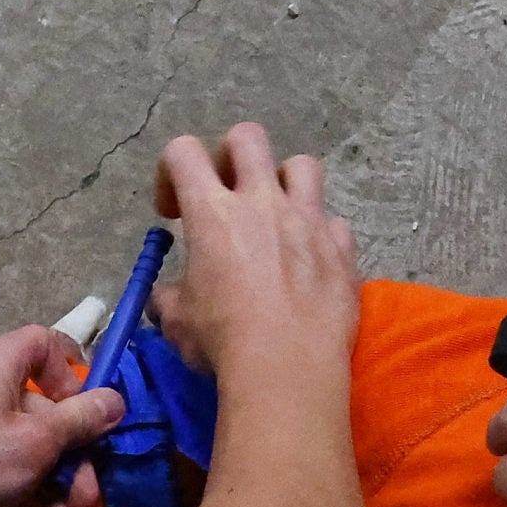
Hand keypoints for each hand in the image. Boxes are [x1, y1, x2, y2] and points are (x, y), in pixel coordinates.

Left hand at [0, 323, 124, 506]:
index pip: (45, 344)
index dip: (72, 378)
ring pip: (18, 451)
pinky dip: (12, 501)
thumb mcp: (36, 444)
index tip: (86, 419)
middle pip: (40, 414)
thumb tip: (115, 398)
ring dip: (45, 497)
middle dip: (69, 468)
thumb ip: (80, 420)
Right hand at [147, 124, 360, 392]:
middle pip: (247, 138)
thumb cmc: (223, 342)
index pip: (183, 151)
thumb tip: (164, 298)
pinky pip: (334, 223)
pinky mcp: (342, 249)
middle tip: (226, 195)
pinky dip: (321, 236)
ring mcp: (309, 221)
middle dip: (231, 156)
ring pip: (303, 166)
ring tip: (277, 217)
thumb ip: (169, 298)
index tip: (173, 211)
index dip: (170, 172)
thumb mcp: (177, 322)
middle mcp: (263, 203)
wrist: (288, 368)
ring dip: (286, 182)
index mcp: (213, 212)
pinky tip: (311, 263)